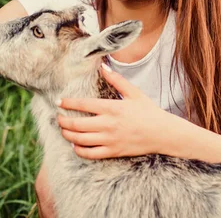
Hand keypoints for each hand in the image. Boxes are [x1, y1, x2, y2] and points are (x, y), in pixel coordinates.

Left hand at [56, 64, 179, 158]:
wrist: (162, 133)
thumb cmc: (149, 111)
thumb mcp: (134, 92)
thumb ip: (116, 79)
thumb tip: (103, 66)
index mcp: (112, 107)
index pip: (83, 104)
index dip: (68, 103)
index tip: (59, 102)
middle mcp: (108, 124)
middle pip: (77, 125)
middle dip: (63, 121)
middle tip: (58, 118)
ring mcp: (110, 139)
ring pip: (80, 140)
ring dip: (68, 135)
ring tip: (63, 130)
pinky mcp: (113, 151)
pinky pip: (91, 154)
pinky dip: (79, 151)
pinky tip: (75, 146)